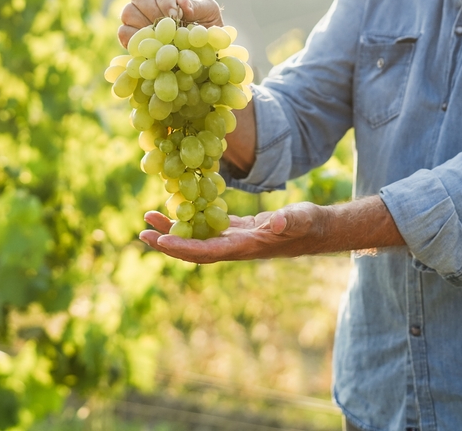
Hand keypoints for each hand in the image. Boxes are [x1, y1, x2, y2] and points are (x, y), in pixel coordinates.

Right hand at [118, 0, 223, 47]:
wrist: (205, 49)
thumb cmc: (207, 25)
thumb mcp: (210, 11)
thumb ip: (198, 4)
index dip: (164, 0)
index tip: (176, 15)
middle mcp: (150, 2)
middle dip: (152, 10)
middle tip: (165, 25)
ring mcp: (138, 19)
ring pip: (128, 12)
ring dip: (142, 24)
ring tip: (158, 36)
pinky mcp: (133, 37)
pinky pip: (123, 32)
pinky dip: (133, 38)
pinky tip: (149, 46)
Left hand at [138, 202, 325, 263]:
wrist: (318, 228)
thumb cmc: (310, 223)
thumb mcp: (300, 219)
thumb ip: (288, 221)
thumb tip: (273, 222)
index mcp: (246, 247)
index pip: (208, 252)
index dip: (184, 247)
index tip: (161, 240)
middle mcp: (235, 248)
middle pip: (194, 250)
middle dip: (169, 244)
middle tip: (143, 233)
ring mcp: (235, 240)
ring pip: (197, 239)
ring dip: (173, 231)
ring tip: (149, 220)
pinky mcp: (238, 230)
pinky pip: (208, 228)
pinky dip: (191, 220)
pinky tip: (178, 209)